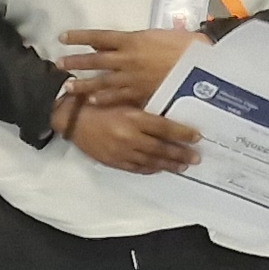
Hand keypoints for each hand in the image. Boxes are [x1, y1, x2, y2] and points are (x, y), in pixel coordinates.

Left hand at [59, 27, 201, 109]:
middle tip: (57, 64)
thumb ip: (136, 39)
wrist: (203, 65)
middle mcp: (128, 58)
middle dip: (75, 62)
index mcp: (132, 40)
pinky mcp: (141, 93)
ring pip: (102, 81)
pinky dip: (104, 100)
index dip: (79, 37)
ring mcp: (133, 77)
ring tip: (68, 87)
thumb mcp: (160, 35)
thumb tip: (116, 42)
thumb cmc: (187, 45)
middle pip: (94, 60)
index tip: (63, 37)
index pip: (99, 37)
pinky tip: (92, 103)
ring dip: (83, 84)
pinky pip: (119, 97)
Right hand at [64, 99, 199, 173]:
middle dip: (181, 154)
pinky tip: (159, 169)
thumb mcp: (123, 100)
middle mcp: (130, 137)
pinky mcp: (113, 161)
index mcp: (133, 119)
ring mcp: (122, 152)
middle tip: (196, 158)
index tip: (197, 137)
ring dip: (169, 164)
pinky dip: (150, 169)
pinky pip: (136, 168)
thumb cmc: (97, 104)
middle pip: (162, 148)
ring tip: (182, 166)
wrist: (72, 119)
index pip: (165, 128)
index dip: (183, 134)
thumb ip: (144, 108)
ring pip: (151, 161)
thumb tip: (167, 114)